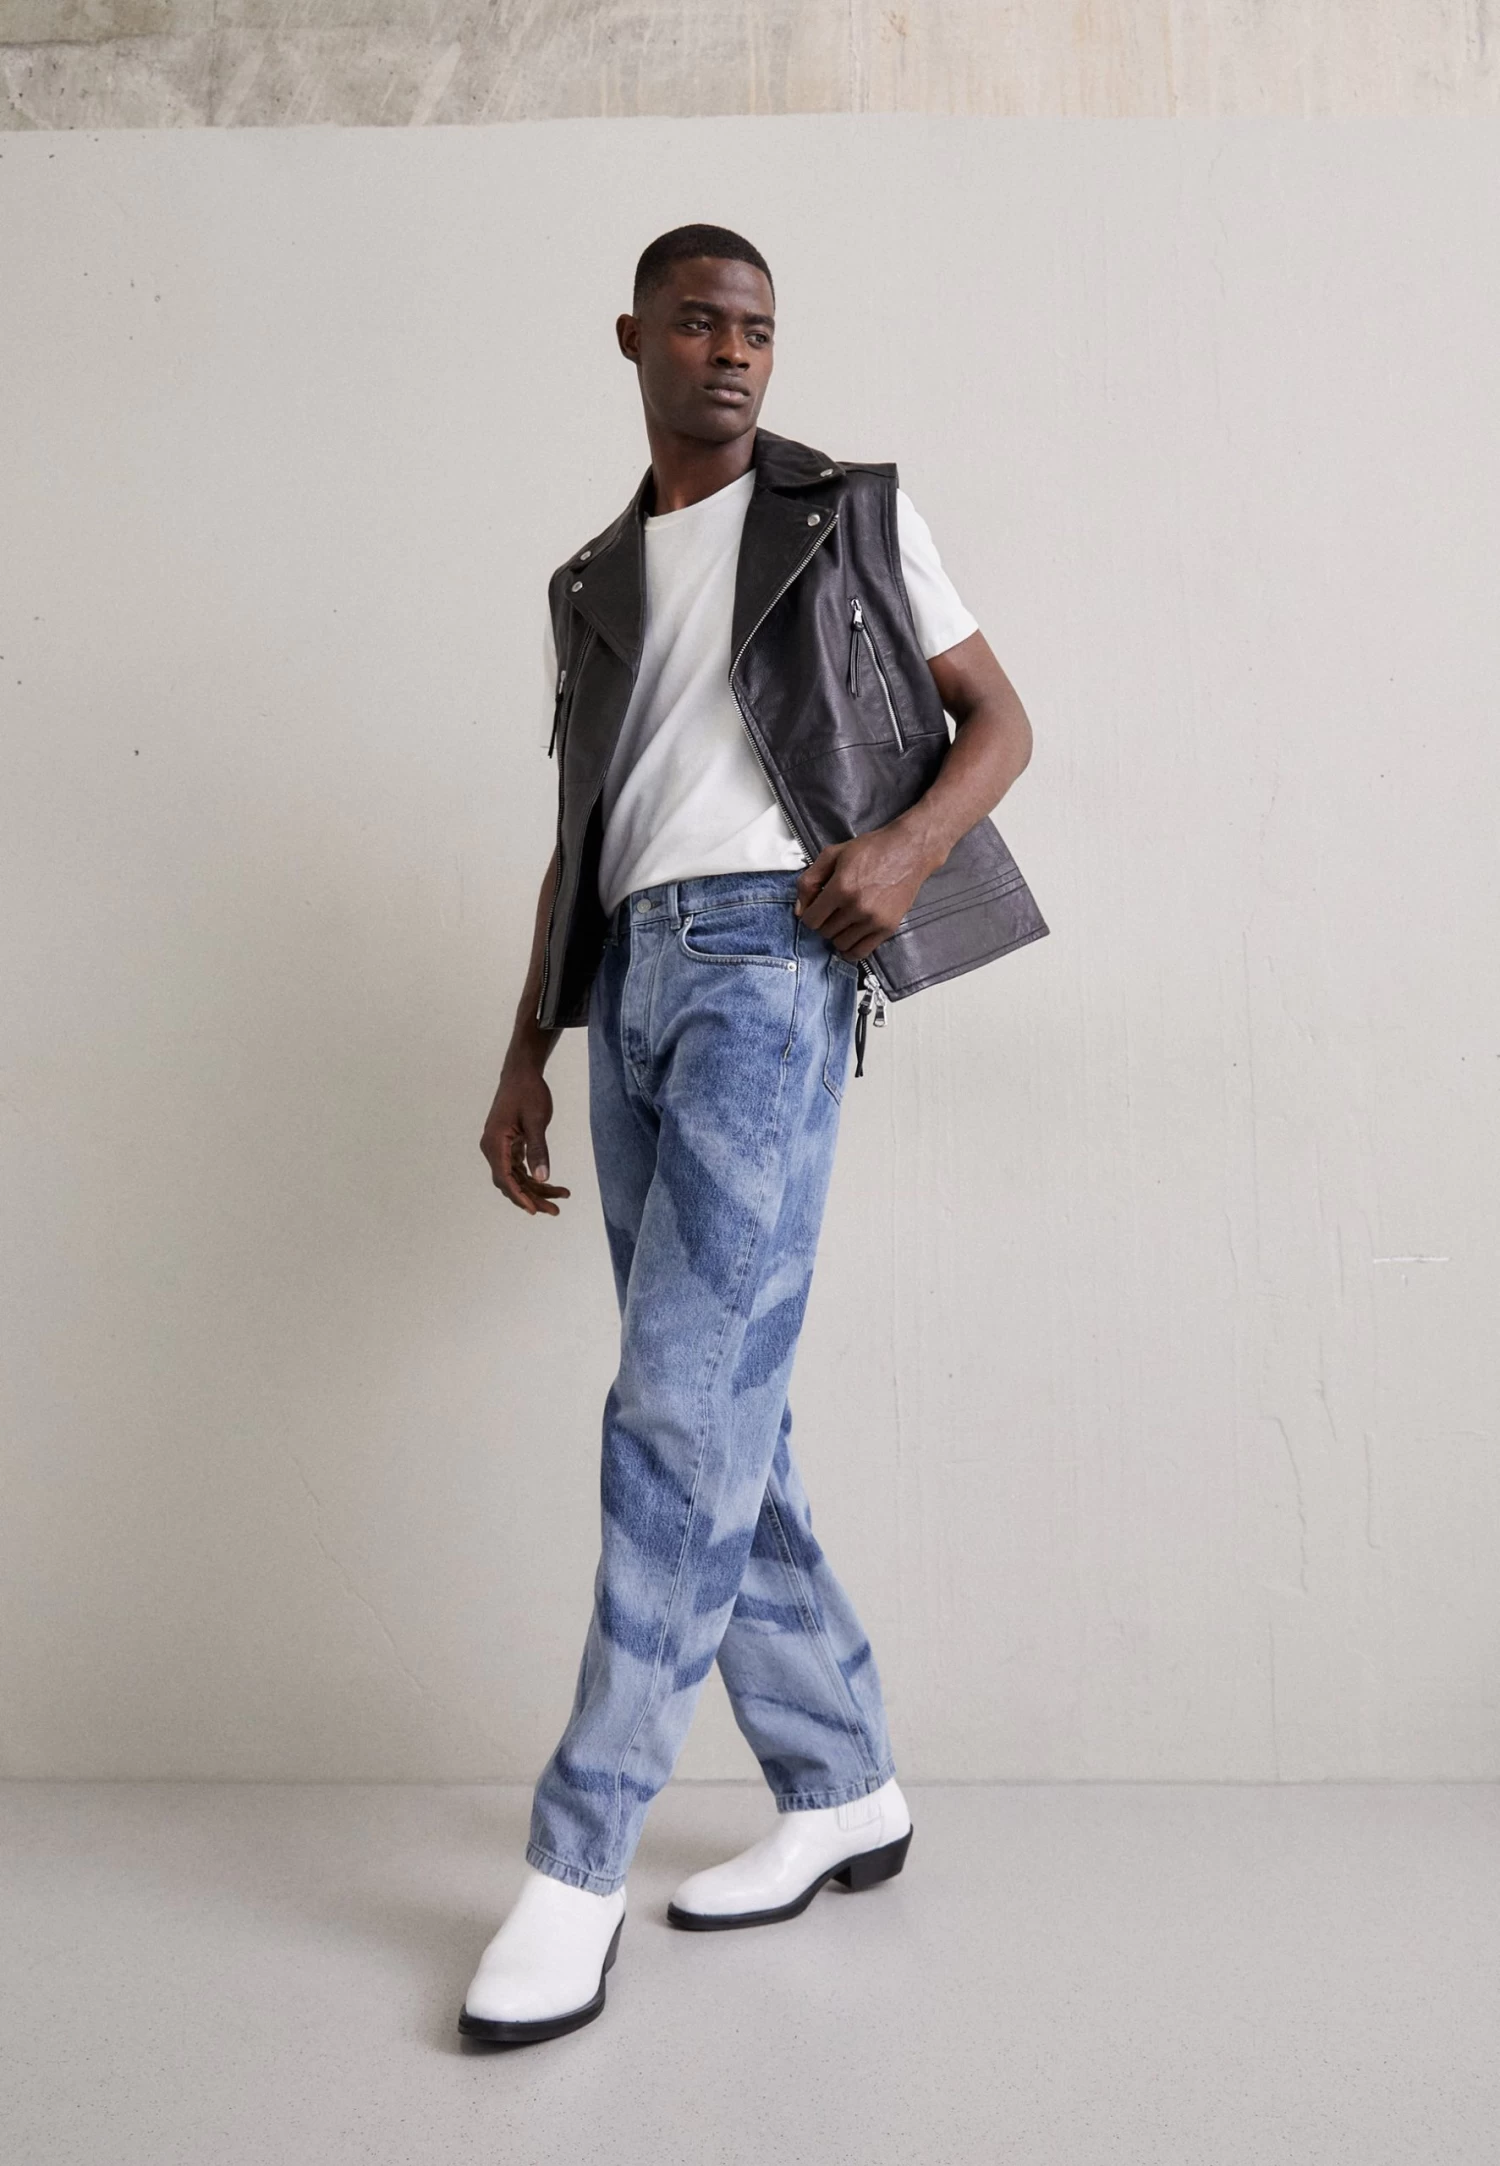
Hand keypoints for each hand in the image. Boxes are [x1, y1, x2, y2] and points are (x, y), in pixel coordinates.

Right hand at [480, 1059, 571, 1215]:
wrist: (521, 1072)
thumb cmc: (528, 1092)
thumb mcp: (536, 1120)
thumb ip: (538, 1149)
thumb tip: (542, 1178)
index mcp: (494, 1143)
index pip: (505, 1179)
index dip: (520, 1197)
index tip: (535, 1210)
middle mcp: (492, 1148)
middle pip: (510, 1182)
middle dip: (532, 1198)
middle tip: (555, 1210)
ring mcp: (499, 1146)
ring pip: (516, 1177)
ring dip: (536, 1189)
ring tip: (560, 1197)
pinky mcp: (507, 1144)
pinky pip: (518, 1167)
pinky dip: (533, 1176)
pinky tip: (550, 1184)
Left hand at [792, 821, 938, 958]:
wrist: (909, 851)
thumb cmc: (872, 849)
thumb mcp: (833, 854)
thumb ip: (809, 880)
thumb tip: (799, 910)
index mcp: (841, 888)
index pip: (811, 920)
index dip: (809, 915)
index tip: (816, 908)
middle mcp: (857, 907)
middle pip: (825, 932)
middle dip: (824, 923)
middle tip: (833, 910)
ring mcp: (874, 920)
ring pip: (841, 944)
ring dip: (838, 935)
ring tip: (844, 920)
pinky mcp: (888, 928)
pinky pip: (861, 952)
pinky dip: (851, 949)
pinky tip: (850, 937)